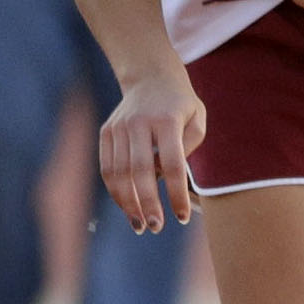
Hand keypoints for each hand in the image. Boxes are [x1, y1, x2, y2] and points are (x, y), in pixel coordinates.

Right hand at [98, 72, 205, 232]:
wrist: (150, 76)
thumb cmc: (180, 105)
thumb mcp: (197, 117)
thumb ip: (190, 146)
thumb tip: (168, 177)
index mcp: (167, 119)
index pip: (172, 163)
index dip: (175, 193)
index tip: (181, 217)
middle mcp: (139, 122)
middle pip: (141, 170)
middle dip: (147, 203)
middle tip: (156, 227)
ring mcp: (119, 127)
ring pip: (119, 172)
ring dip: (129, 203)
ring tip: (141, 225)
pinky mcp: (106, 132)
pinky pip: (107, 168)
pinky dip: (116, 191)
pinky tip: (127, 207)